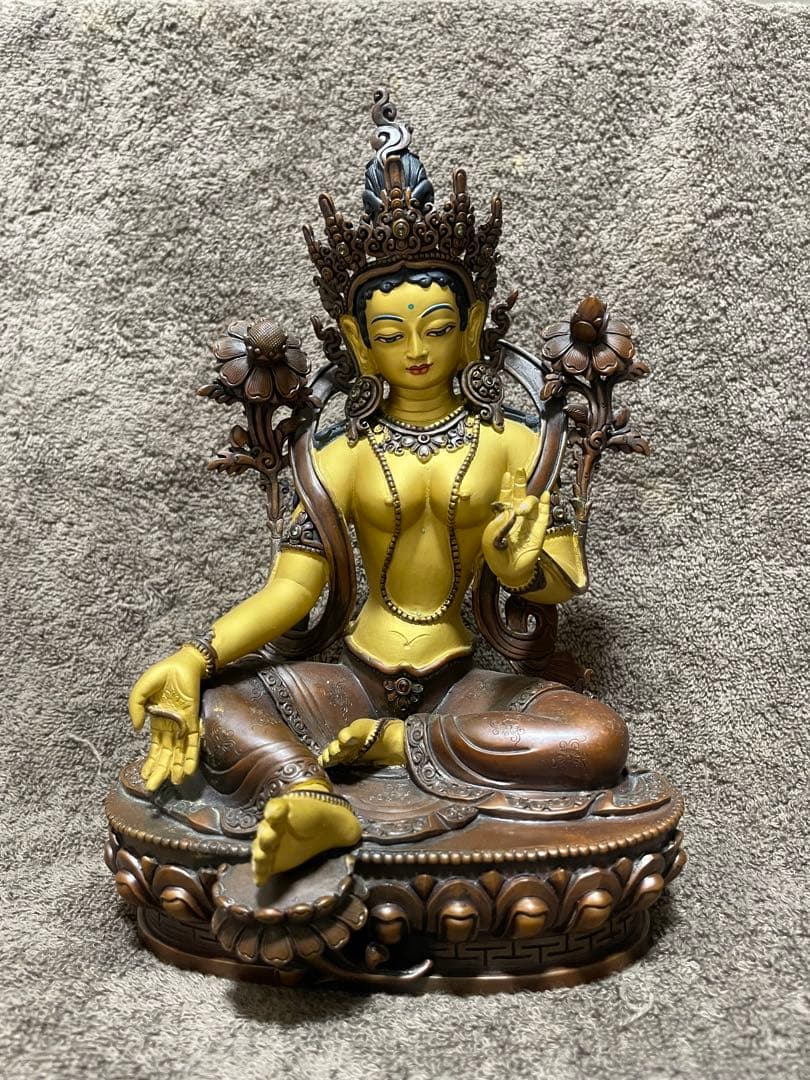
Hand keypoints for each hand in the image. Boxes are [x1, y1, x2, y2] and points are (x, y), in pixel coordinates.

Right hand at [128, 647, 206, 791]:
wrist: (183, 663)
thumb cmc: (162, 674)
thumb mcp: (141, 691)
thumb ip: (136, 708)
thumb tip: (137, 729)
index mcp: (157, 721)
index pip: (155, 746)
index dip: (150, 761)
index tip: (145, 776)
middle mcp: (170, 726)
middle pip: (166, 753)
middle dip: (160, 770)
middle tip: (153, 788)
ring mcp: (182, 724)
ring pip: (179, 751)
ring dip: (177, 767)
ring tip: (174, 782)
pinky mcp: (193, 719)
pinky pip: (192, 741)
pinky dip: (191, 755)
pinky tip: (189, 769)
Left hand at [481, 468, 550, 589]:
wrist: (510, 572)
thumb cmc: (497, 557)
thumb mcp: (490, 540)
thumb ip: (497, 525)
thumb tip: (510, 511)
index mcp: (502, 517)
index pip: (505, 497)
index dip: (507, 485)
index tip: (508, 474)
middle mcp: (516, 516)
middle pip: (519, 494)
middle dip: (519, 481)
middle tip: (519, 470)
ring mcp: (528, 522)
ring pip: (531, 502)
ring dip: (527, 501)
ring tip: (521, 510)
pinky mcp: (539, 530)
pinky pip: (544, 514)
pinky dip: (545, 503)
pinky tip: (545, 495)